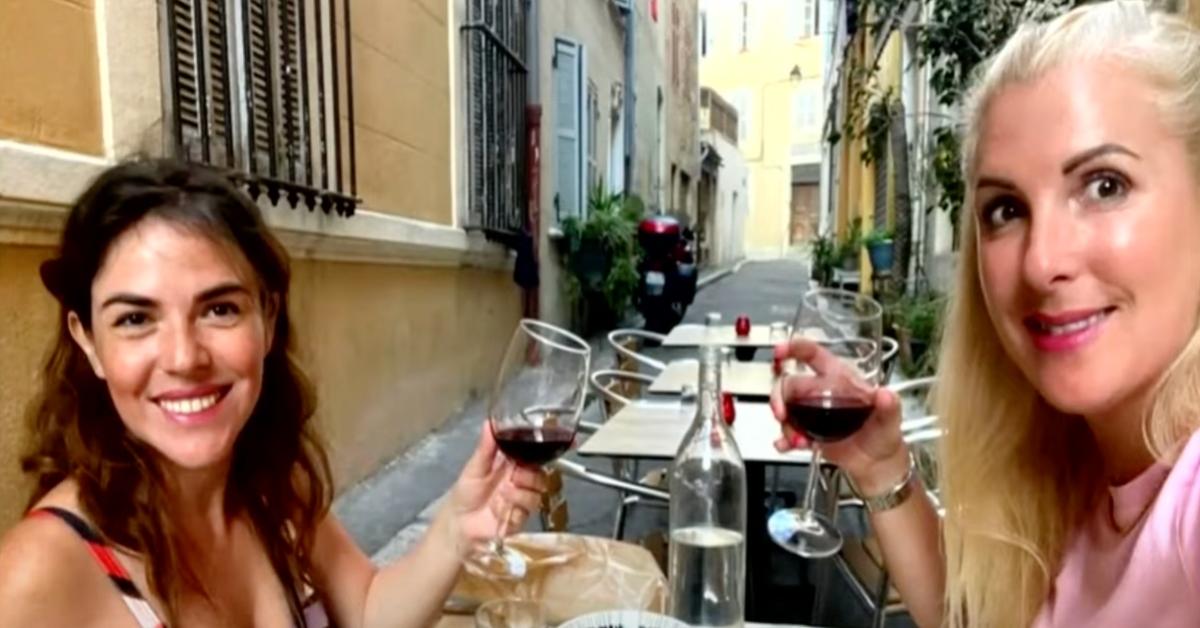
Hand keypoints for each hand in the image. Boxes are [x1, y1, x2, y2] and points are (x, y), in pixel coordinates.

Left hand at [441, 424, 546, 557]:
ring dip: (521, 493)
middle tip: (513, 477)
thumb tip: (489, 423)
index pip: (533, 456)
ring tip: (503, 493)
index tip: (531, 454)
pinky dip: (516, 507)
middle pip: (540, 475)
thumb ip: (486, 447)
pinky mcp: (521, 517)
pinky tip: (502, 508)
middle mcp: (520, 482)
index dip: (537, 455)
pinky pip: (528, 510)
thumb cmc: (465, 493)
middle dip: (529, 475)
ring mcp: (522, 500)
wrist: (459, 522)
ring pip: (537, 493)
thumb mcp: (475, 467)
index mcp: (512, 465)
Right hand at [769, 338, 907, 491]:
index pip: (813, 355)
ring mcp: (811, 413)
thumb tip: (886, 395)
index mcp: (839, 379)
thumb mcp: (890, 418)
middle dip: (779, 396)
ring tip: (798, 439)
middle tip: (782, 413)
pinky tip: (785, 445)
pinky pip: (788, 432)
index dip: (795, 348)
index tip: (780, 352)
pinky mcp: (807, 432)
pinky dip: (783, 439)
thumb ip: (889, 405)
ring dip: (785, 424)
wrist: (877, 462)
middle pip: (790, 384)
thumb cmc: (883, 433)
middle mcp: (821, 392)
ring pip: (786, 408)